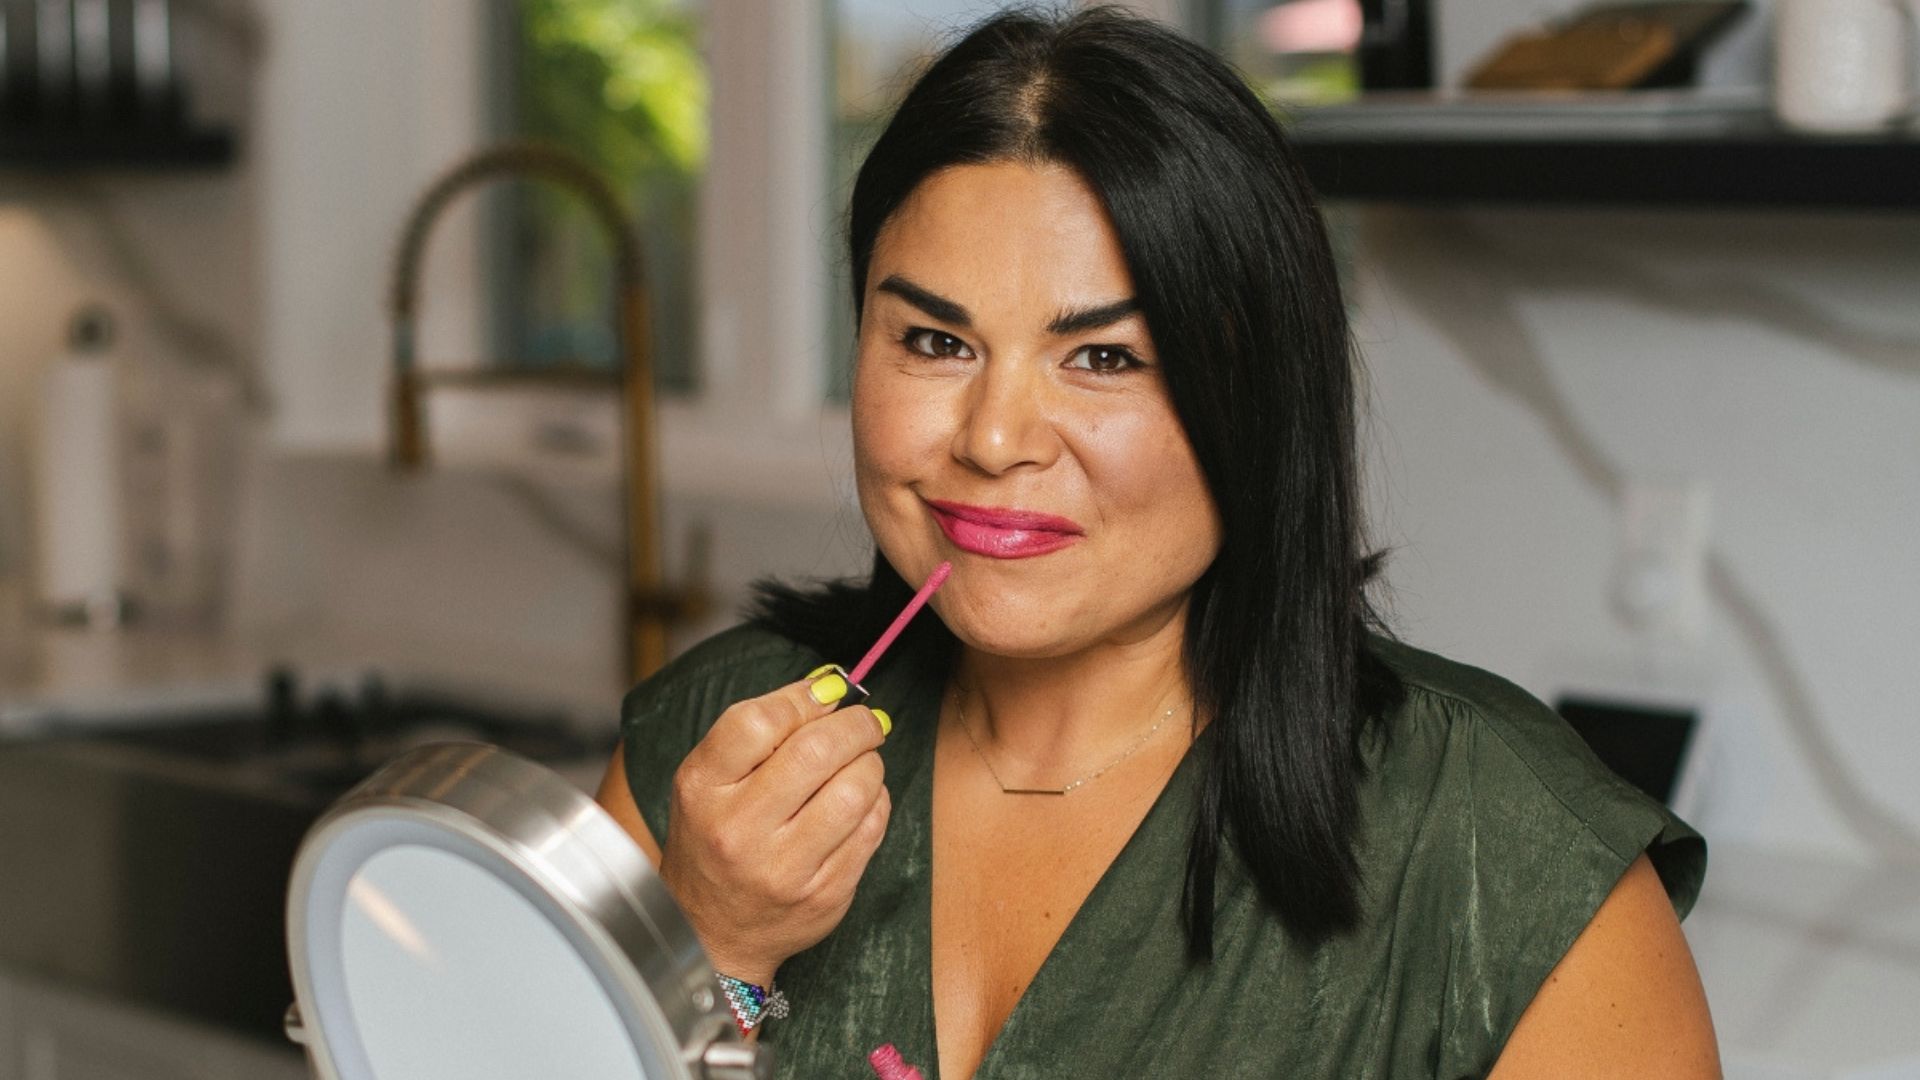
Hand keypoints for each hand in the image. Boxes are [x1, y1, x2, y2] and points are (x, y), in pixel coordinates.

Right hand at [659, 668, 892, 985]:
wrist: (710, 933)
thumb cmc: (713, 840)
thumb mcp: (708, 782)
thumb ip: (758, 731)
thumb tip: (828, 685)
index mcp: (702, 790)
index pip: (758, 721)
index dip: (803, 697)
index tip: (826, 693)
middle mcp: (738, 830)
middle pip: (815, 751)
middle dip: (855, 724)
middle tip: (865, 721)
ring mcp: (783, 868)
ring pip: (854, 789)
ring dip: (871, 762)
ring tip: (864, 760)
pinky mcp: (824, 894)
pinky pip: (872, 828)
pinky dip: (877, 801)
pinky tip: (862, 799)